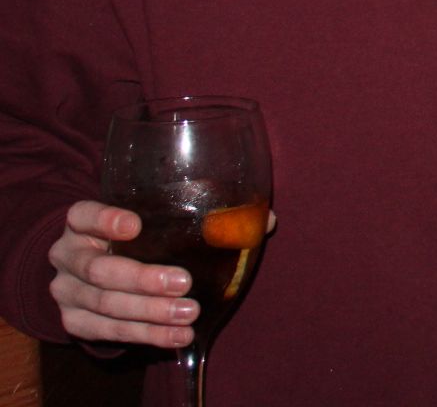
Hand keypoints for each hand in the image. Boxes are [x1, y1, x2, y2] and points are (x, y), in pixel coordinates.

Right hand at [48, 201, 194, 347]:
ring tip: (188, 313)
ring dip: (150, 313)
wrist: (91, 272)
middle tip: (183, 282)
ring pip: (106, 305)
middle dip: (142, 279)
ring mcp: (67, 292)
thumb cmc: (131, 239)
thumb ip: (183, 218)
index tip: (135, 225)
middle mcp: (67, 256)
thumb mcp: (145, 220)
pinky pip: (111, 332)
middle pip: (99, 270)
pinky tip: (177, 336)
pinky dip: (148, 335)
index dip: (106, 220)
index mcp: (80, 223)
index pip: (84, 216)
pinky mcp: (74, 322)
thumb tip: (252, 222)